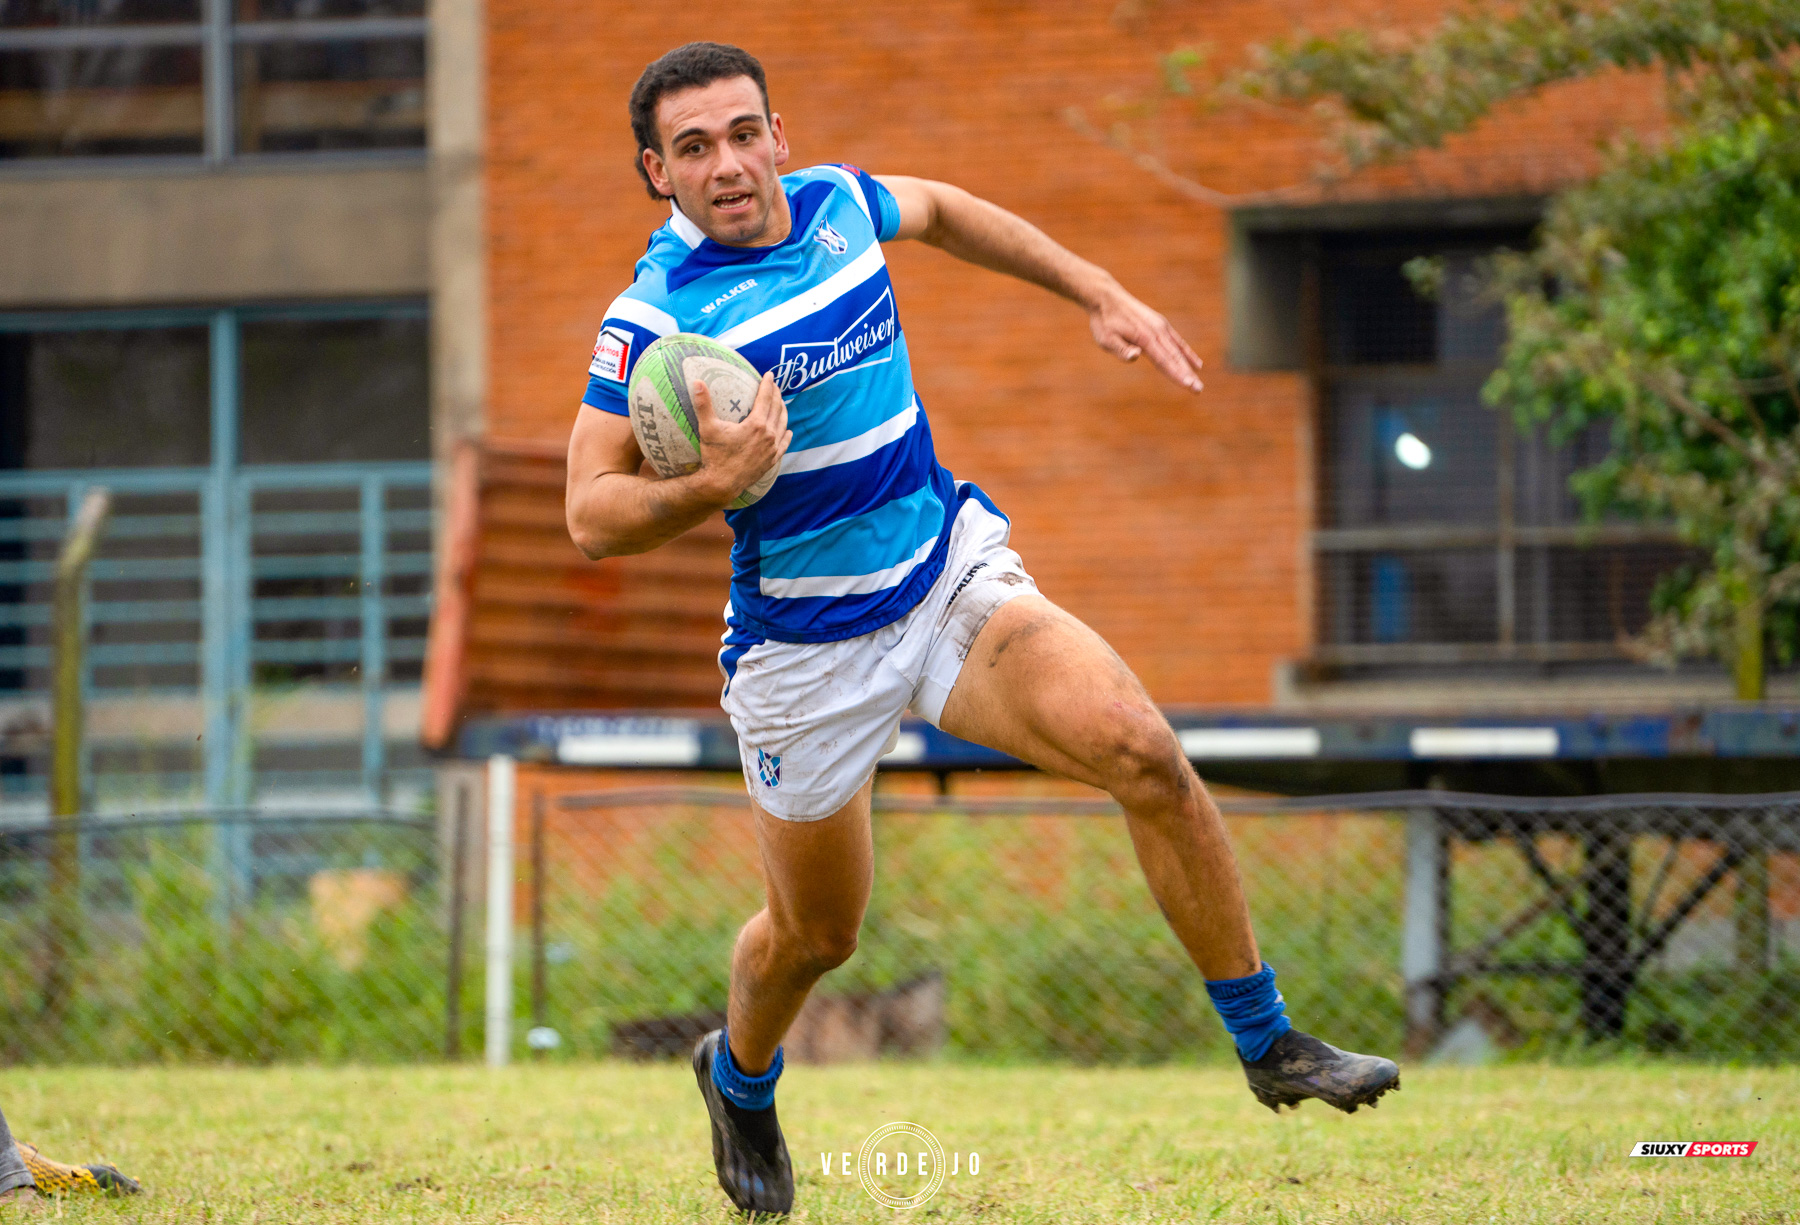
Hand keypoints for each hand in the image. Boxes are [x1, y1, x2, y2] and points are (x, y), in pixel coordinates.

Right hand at [690, 372, 790, 503]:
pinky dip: (786, 435)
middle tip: (775, 386)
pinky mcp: (771, 461)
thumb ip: (703, 404)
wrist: (722, 484)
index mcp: (757, 424)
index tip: (769, 375)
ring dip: (783, 412)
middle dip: (777, 395)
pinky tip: (788, 431)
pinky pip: (784, 444)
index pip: (766, 398)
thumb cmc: (714, 456)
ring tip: (781, 404)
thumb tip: (696, 382)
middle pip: (777, 409)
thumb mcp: (708, 428)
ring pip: (783, 425)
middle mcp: (769, 435)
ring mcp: (772, 449)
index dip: (768, 385)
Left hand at [1088, 287, 1204, 391]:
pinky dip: (1187, 353)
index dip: (1176, 374)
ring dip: (1190, 367)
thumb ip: (1121, 349)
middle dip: (1187, 375)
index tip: (1188, 385)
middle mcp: (1157, 331)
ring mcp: (1161, 327)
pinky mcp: (1160, 325)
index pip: (1163, 360)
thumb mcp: (1105, 338)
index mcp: (1144, 337)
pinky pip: (1178, 342)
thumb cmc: (1104, 321)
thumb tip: (1135, 356)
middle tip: (1199, 389)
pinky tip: (1196, 364)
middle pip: (1175, 357)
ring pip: (1179, 351)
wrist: (1107, 297)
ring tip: (1199, 382)